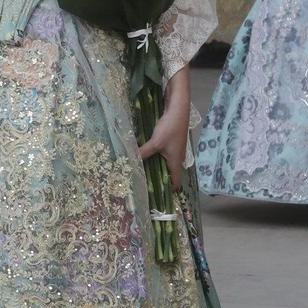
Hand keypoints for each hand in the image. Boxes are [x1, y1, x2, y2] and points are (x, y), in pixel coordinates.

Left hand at [136, 68, 191, 188]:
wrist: (177, 109)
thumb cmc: (170, 128)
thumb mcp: (155, 142)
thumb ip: (143, 152)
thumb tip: (129, 162)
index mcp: (176, 162)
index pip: (176, 181)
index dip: (170, 190)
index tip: (159, 198)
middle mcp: (176, 158)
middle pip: (168, 173)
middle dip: (158, 180)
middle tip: (143, 187)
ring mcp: (173, 150)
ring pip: (163, 163)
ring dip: (154, 168)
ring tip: (140, 174)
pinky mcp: (168, 142)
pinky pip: (160, 154)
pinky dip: (153, 158)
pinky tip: (142, 157)